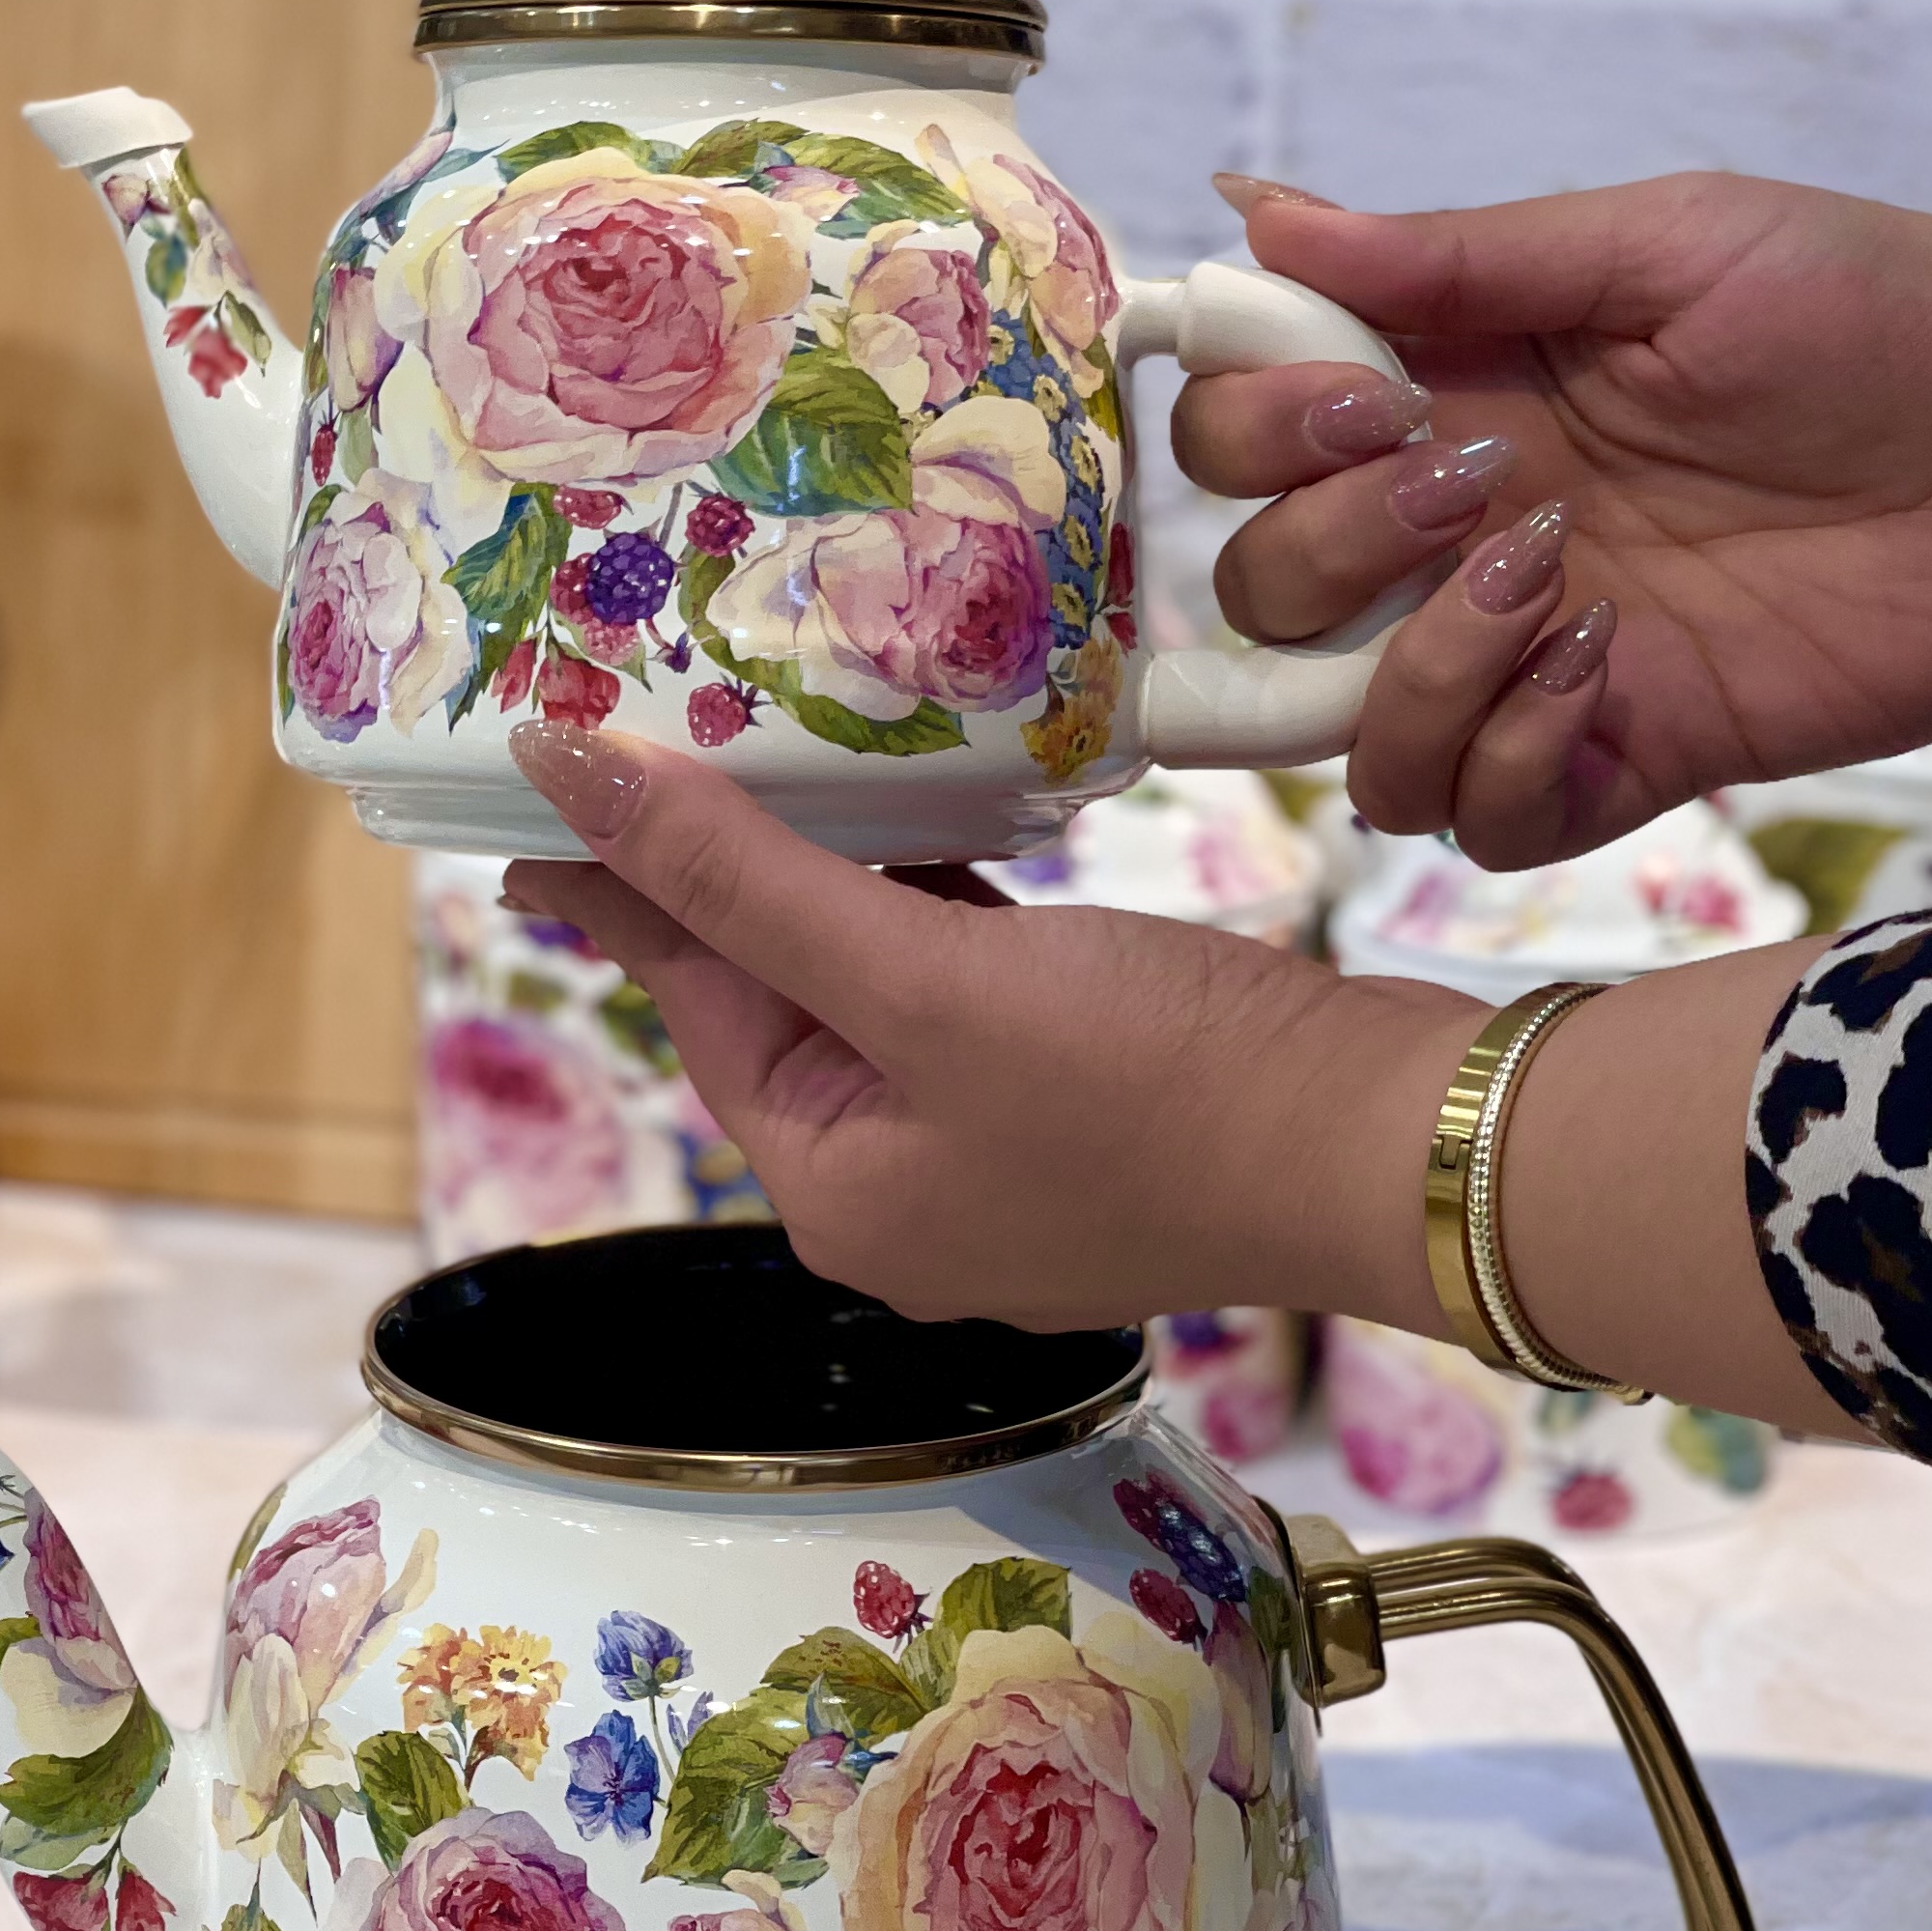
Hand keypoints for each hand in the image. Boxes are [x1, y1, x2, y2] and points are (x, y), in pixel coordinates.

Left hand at [501, 724, 1473, 1335]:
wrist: (1392, 1146)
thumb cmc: (1159, 1086)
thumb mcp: (924, 976)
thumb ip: (744, 880)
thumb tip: (574, 783)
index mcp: (835, 1189)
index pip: (692, 997)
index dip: (620, 872)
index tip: (539, 783)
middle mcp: (901, 1190)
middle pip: (774, 995)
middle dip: (721, 868)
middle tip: (646, 741)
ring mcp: (999, 1152)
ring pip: (874, 985)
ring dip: (826, 875)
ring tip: (760, 755)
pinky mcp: (1085, 1101)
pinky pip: (966, 987)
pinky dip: (933, 901)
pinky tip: (924, 820)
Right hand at [1189, 170, 1931, 864]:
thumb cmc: (1879, 314)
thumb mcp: (1664, 243)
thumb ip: (1456, 250)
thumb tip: (1252, 207)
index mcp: (1449, 392)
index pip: (1243, 439)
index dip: (1260, 426)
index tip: (1368, 395)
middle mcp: (1459, 536)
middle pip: (1263, 591)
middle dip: (1335, 544)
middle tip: (1487, 485)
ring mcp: (1529, 657)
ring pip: (1346, 737)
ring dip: (1416, 666)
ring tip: (1557, 585)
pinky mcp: (1619, 754)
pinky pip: (1476, 820)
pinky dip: (1509, 756)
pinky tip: (1611, 669)